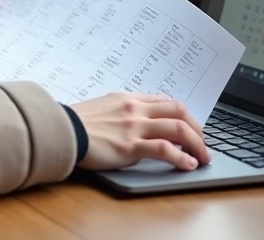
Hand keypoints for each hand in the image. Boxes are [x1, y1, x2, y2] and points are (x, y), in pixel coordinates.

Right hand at [69, 92, 208, 170]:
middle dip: (197, 129)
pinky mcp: (130, 147)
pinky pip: (165, 149)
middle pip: (179, 112)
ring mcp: (134, 127)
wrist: (61, 130)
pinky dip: (181, 157)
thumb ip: (123, 112)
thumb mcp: (103, 107)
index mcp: (129, 98)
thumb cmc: (76, 122)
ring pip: (178, 129)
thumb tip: (137, 123)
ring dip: (197, 145)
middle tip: (203, 145)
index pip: (167, 102)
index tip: (191, 128)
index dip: (184, 116)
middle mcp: (136, 109)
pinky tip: (187, 165)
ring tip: (203, 158)